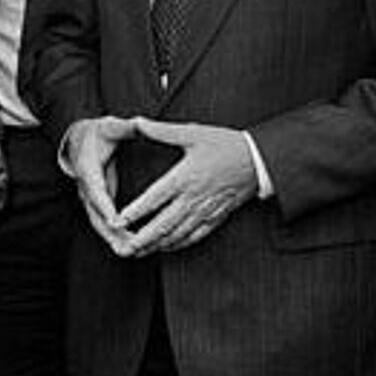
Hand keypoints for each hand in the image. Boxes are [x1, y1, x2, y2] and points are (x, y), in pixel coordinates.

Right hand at [63, 116, 138, 252]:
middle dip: (111, 231)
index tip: (115, 219)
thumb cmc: (98, 133)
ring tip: (131, 252)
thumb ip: (124, 128)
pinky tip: (132, 247)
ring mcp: (90, 199)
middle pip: (96, 214)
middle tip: (127, 245)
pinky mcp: (97, 205)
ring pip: (100, 223)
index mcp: (88, 169)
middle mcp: (86, 188)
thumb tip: (138, 124)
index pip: (96, 190)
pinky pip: (105, 223)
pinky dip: (116, 236)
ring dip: (114, 239)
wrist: (81, 140)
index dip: (105, 205)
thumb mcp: (110, 127)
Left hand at [117, 119, 258, 256]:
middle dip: (142, 239)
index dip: (135, 211)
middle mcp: (193, 197)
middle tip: (124, 248)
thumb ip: (163, 131)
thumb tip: (138, 122)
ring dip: (157, 245)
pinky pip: (195, 236)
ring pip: (177, 234)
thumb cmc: (226, 144)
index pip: (155, 198)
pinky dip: (179, 244)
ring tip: (139, 252)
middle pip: (163, 224)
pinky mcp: (216, 216)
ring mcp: (205, 210)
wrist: (258, 160)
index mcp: (185, 177)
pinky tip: (168, 248)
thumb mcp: (194, 133)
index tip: (118, 221)